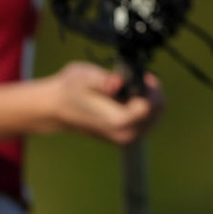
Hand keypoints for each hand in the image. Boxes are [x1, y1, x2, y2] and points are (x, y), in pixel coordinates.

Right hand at [32, 61, 162, 144]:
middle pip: (157, 111)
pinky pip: (146, 121)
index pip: (152, 105)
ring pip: (154, 116)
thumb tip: (116, 83)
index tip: (143, 75)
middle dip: (152, 92)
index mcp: (118, 122)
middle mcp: (125, 134)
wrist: (55, 108)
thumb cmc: (69, 89)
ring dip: (148, 99)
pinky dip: (143, 106)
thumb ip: (102, 80)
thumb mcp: (84, 76)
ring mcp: (125, 138)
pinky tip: (131, 96)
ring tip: (132, 87)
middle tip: (140, 78)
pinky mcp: (124, 137)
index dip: (151, 87)